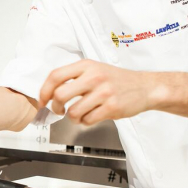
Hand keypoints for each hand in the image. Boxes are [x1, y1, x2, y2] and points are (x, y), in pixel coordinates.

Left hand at [38, 60, 161, 125]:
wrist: (145, 87)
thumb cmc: (116, 80)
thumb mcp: (95, 69)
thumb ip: (74, 76)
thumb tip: (49, 90)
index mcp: (86, 65)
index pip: (55, 76)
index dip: (44, 91)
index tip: (42, 100)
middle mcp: (94, 77)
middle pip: (60, 95)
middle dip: (56, 107)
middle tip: (59, 110)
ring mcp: (104, 92)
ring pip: (73, 112)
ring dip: (73, 117)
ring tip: (80, 114)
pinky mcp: (112, 107)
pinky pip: (88, 120)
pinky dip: (86, 122)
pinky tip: (92, 116)